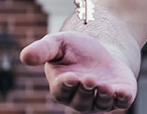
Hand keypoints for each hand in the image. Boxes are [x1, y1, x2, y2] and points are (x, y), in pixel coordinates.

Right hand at [20, 32, 136, 112]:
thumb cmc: (75, 49)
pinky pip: (121, 103)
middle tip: (89, 78)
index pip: (62, 91)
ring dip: (103, 97)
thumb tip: (24, 56)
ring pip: (101, 104)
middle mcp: (81, 98)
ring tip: (104, 86)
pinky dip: (122, 99)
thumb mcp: (58, 43)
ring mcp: (101, 99)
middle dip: (85, 90)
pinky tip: (122, 92)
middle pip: (81, 101)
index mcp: (62, 87)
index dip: (66, 85)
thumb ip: (42, 50)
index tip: (71, 77)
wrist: (101, 51)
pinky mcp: (120, 97)